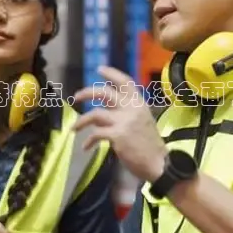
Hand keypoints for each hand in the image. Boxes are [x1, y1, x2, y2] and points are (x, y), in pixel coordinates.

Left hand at [73, 66, 167, 181]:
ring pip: (95, 114)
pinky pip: (96, 134)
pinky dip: (89, 140)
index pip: (124, 81)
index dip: (111, 74)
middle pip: (104, 93)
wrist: (158, 163)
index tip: (99, 69)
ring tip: (74, 128)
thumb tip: (101, 111)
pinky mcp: (117, 135)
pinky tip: (86, 147)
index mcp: (138, 102)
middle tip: (76, 97)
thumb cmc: (149, 144)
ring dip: (81, 121)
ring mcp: (124, 121)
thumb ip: (123, 112)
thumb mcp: (140, 121)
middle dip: (87, 93)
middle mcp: (131, 108)